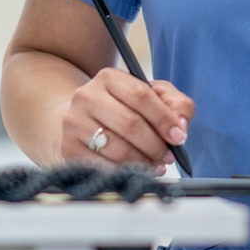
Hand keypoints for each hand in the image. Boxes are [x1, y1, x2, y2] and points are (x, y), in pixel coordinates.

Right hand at [62, 67, 193, 169]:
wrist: (82, 120)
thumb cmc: (123, 108)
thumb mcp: (151, 96)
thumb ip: (175, 104)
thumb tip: (181, 125)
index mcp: (109, 77)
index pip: (141, 95)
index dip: (164, 119)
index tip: (179, 137)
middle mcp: (86, 96)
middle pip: (130, 123)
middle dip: (156, 145)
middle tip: (168, 156)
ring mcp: (74, 122)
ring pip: (117, 149)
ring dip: (143, 162)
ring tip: (154, 165)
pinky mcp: (68, 148)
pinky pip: (103, 167)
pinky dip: (125, 173)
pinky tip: (135, 171)